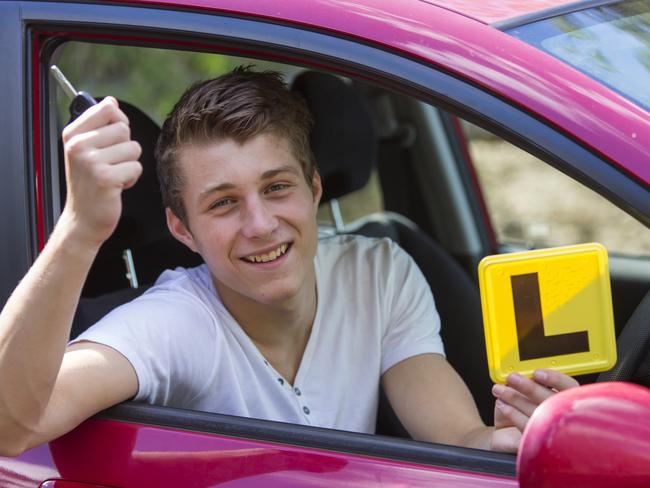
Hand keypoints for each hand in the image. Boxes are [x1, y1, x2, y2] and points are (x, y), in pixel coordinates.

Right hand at [60, 96, 141, 247]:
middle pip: (124, 128)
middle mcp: (78, 145)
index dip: (119, 121)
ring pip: (133, 148)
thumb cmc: (89, 183)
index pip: (108, 108)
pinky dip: (131, 178)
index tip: (112, 138)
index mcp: (73, 134)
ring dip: (129, 164)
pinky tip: (116, 186)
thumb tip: (112, 101)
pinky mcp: (105, 178)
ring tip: (113, 175)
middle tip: (110, 163)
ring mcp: (90, 162)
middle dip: (125, 147)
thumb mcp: (86, 150)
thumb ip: (98, 125)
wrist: (83, 218)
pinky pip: (136, 167)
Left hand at [490, 369, 578, 452]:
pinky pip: (527, 427)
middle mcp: (564, 415)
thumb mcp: (525, 393)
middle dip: (530, 388)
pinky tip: (502, 405)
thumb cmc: (519, 408)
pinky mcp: (539, 442)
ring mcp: (553, 431)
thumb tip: (520, 372)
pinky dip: (513, 414)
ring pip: (537, 413)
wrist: (505, 434)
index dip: (555, 379)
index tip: (537, 373)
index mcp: (565, 399)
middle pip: (552, 400)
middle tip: (512, 378)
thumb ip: (530, 383)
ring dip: (515, 398)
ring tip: (499, 390)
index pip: (569, 387)